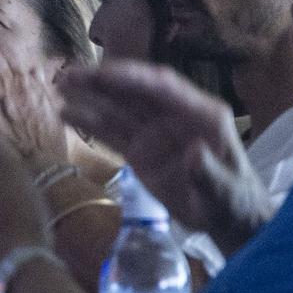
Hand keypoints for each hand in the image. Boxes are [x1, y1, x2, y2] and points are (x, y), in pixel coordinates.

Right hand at [60, 60, 271, 250]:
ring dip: (89, 97)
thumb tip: (193, 153)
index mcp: (201, 113)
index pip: (162, 86)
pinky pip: (112, 133)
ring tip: (59, 87)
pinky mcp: (140, 150)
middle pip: (134, 91)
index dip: (132, 77)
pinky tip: (66, 113)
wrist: (227, 219)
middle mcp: (174, 115)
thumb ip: (209, 174)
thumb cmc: (233, 202)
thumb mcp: (226, 193)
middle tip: (69, 74)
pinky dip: (90, 123)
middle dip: (102, 81)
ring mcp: (154, 132)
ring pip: (118, 108)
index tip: (103, 73)